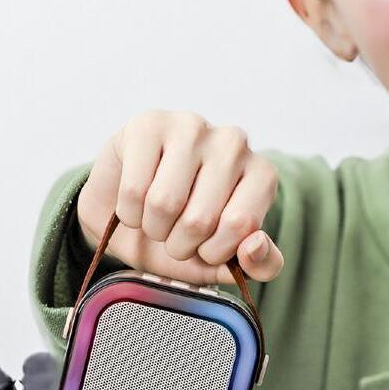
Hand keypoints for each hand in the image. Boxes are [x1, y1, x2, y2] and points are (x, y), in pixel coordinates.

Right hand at [76, 110, 283, 285]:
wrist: (126, 211)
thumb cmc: (179, 233)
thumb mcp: (223, 261)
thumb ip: (258, 265)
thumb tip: (254, 246)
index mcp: (261, 175)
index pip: (241, 226)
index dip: (213, 252)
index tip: (205, 247)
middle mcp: (233, 143)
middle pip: (199, 219)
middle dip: (179, 244)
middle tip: (174, 234)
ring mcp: (191, 127)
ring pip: (164, 203)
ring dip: (152, 228)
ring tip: (154, 219)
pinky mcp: (148, 124)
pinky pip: (134, 189)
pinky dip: (128, 212)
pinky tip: (134, 202)